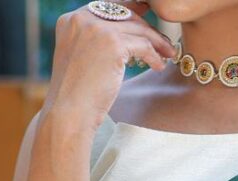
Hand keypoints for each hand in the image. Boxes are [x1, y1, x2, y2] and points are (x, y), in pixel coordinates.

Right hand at [43, 2, 175, 132]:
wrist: (69, 114)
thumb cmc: (75, 96)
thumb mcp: (80, 59)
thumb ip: (93, 42)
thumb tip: (121, 40)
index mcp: (71, 20)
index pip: (107, 7)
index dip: (129, 13)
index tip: (145, 22)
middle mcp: (82, 19)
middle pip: (124, 14)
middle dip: (146, 27)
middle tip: (162, 41)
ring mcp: (98, 29)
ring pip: (137, 28)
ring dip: (156, 41)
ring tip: (167, 53)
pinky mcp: (113, 44)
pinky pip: (143, 44)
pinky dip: (154, 55)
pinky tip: (159, 66)